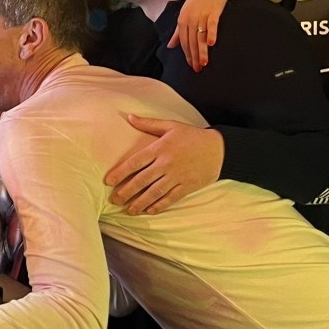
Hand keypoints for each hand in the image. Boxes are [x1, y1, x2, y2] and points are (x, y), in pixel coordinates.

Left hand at [103, 115, 223, 213]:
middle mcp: (166, 164)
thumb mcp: (171, 126)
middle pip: (142, 180)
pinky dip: (159, 205)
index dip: (120, 173)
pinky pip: (170, 198)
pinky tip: (149, 211)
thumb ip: (148, 124)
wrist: (220, 149)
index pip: (135, 162)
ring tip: (128, 209)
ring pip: (154, 192)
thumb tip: (129, 117)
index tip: (108, 181)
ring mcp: (177, 176)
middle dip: (126, 191)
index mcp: (160, 148)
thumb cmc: (192, 136)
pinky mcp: (187, 186)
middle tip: (114, 200)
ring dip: (140, 202)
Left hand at [169, 0, 233, 70]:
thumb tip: (169, 46)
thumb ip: (177, 32)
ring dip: (202, 50)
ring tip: (204, 63)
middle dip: (194, 56)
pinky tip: (212, 44)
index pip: (184, 42)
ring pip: (200, 36)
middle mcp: (190, 19)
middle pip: (192, 41)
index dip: (187, 55)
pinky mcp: (213, 11)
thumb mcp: (185, 15)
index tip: (190, 66)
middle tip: (197, 69)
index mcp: (182, 21)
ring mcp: (202, 15)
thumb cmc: (197, 1)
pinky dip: (211, 33)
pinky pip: (212, 24)